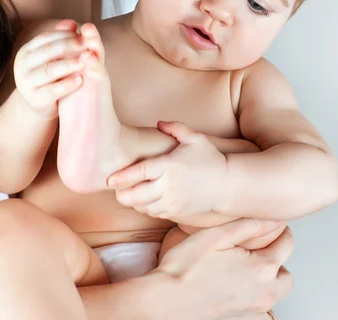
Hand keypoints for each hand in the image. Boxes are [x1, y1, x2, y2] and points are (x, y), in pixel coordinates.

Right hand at [14, 20, 102, 119]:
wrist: (43, 103)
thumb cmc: (52, 75)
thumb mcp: (57, 56)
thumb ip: (64, 39)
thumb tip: (73, 23)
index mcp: (27, 51)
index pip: (47, 38)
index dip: (67, 35)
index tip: (85, 35)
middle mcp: (23, 65)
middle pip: (48, 51)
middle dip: (70, 47)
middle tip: (88, 46)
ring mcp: (26, 82)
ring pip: (49, 70)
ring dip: (69, 64)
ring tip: (85, 62)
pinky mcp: (34, 99)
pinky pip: (52, 90)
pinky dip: (67, 84)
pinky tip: (80, 80)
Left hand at [108, 121, 227, 218]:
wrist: (227, 185)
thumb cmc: (210, 158)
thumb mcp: (195, 138)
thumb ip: (176, 128)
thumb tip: (159, 123)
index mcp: (170, 165)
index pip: (140, 172)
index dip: (122, 177)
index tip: (109, 180)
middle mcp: (169, 185)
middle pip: (137, 195)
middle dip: (123, 195)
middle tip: (116, 191)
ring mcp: (173, 201)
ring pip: (144, 207)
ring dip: (134, 203)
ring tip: (129, 196)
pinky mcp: (177, 213)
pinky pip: (155, 213)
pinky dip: (146, 209)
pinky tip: (145, 202)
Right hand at [147, 219, 293, 318]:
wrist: (163, 304)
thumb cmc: (184, 270)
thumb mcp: (216, 235)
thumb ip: (249, 226)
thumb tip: (274, 219)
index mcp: (261, 269)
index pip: (287, 244)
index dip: (279, 231)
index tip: (270, 227)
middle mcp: (263, 294)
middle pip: (286, 275)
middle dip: (276, 261)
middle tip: (257, 250)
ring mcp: (252, 312)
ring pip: (273, 296)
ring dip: (267, 283)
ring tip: (243, 271)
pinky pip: (258, 313)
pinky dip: (253, 302)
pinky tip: (235, 291)